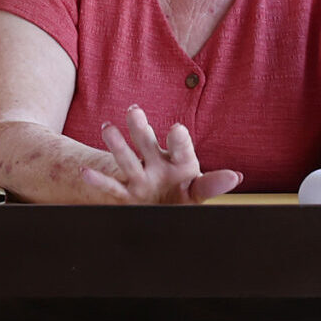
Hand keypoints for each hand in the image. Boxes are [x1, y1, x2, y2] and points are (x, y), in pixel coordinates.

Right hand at [81, 105, 242, 203]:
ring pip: (126, 159)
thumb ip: (212, 184)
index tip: (176, 129)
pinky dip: (98, 180)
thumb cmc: (184, 196)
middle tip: (134, 111)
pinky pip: (111, 186)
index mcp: (180, 161)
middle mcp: (157, 163)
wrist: (164, 209)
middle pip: (148, 144)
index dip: (179, 140)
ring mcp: (140, 176)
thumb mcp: (198, 191)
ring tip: (107, 129)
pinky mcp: (126, 193)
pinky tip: (85, 172)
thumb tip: (235, 176)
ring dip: (117, 144)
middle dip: (141, 128)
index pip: (181, 148)